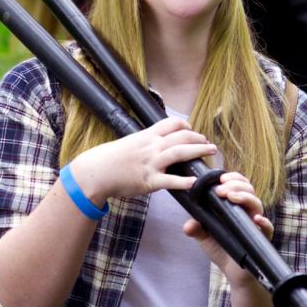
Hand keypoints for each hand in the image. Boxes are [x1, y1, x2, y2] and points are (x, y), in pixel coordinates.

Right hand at [67, 117, 216, 204]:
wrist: (96, 172)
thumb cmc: (110, 159)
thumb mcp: (130, 143)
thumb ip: (146, 142)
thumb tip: (157, 144)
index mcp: (147, 136)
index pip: (172, 123)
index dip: (186, 126)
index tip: (193, 131)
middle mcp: (151, 147)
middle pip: (181, 136)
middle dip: (199, 138)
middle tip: (209, 144)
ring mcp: (151, 163)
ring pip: (179, 153)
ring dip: (198, 150)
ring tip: (211, 152)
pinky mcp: (149, 181)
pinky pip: (170, 181)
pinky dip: (184, 181)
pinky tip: (195, 182)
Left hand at [183, 172, 272, 280]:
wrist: (231, 272)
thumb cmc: (220, 249)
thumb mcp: (203, 237)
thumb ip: (195, 228)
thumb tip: (188, 225)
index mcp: (234, 206)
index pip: (238, 185)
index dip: (232, 178)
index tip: (220, 178)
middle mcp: (246, 212)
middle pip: (248, 190)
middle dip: (235, 184)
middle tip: (221, 188)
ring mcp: (255, 224)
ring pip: (257, 204)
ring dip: (245, 197)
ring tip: (231, 196)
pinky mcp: (261, 238)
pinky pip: (267, 228)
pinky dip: (264, 222)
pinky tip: (256, 219)